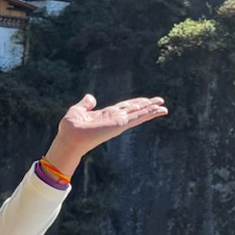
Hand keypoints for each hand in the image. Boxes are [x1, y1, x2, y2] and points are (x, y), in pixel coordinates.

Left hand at [44, 93, 168, 175]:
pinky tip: (158, 110)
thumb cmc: (70, 127)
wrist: (69, 137)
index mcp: (106, 115)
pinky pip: (137, 117)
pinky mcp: (120, 124)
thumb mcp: (78, 110)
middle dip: (147, 106)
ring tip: (164, 107)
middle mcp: (115, 119)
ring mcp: (118, 122)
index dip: (136, 104)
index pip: (124, 107)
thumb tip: (91, 98)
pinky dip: (148, 113)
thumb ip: (85, 104)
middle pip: (135, 110)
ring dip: (152, 110)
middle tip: (160, 102)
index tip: (146, 101)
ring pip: (139, 114)